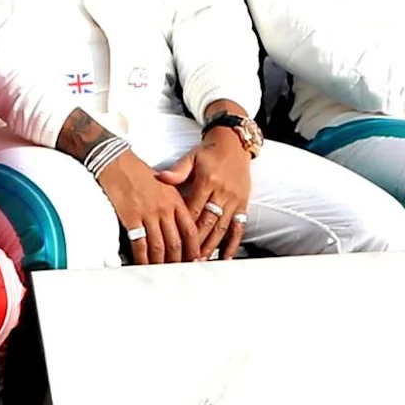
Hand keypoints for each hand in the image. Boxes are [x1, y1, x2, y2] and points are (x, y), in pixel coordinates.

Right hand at [94, 150, 196, 264]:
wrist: (116, 162)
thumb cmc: (138, 172)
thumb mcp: (164, 184)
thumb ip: (173, 204)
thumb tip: (178, 224)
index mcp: (174, 199)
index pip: (189, 229)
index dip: (193, 248)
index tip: (194, 259)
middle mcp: (163, 208)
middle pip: (176, 242)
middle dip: (178, 261)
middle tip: (178, 271)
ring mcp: (147, 213)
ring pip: (159, 246)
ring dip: (161, 263)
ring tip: (161, 272)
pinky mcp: (131, 217)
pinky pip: (139, 243)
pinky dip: (142, 257)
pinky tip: (142, 264)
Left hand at [160, 129, 254, 260]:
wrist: (234, 143)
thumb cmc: (209, 151)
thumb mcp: (191, 157)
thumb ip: (177, 171)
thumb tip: (161, 178)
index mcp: (207, 181)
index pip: (193, 209)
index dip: (184, 227)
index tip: (174, 241)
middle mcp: (222, 192)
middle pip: (208, 222)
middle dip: (196, 242)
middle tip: (186, 258)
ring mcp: (234, 200)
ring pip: (222, 228)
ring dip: (211, 246)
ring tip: (201, 260)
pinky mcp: (243, 204)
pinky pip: (239, 227)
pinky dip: (233, 243)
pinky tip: (225, 256)